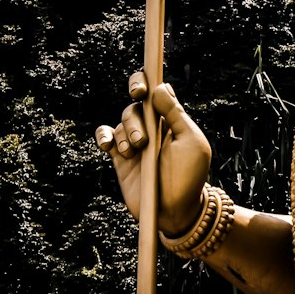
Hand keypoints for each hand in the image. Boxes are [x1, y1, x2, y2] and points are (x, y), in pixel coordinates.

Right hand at [95, 73, 211, 236]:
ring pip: (121, 122)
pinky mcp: (121, 158)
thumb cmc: (189, 176)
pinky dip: (104, 136)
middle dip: (135, 117)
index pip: (154, 91)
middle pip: (134, 106)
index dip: (143, 83)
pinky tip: (108, 146)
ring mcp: (135, 142)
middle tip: (143, 137)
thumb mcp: (190, 142)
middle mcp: (151, 127)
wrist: (175, 210)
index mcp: (170, 119)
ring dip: (126, 133)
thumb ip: (175, 114)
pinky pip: (106, 137)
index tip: (140, 90)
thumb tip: (160, 87)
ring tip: (137, 151)